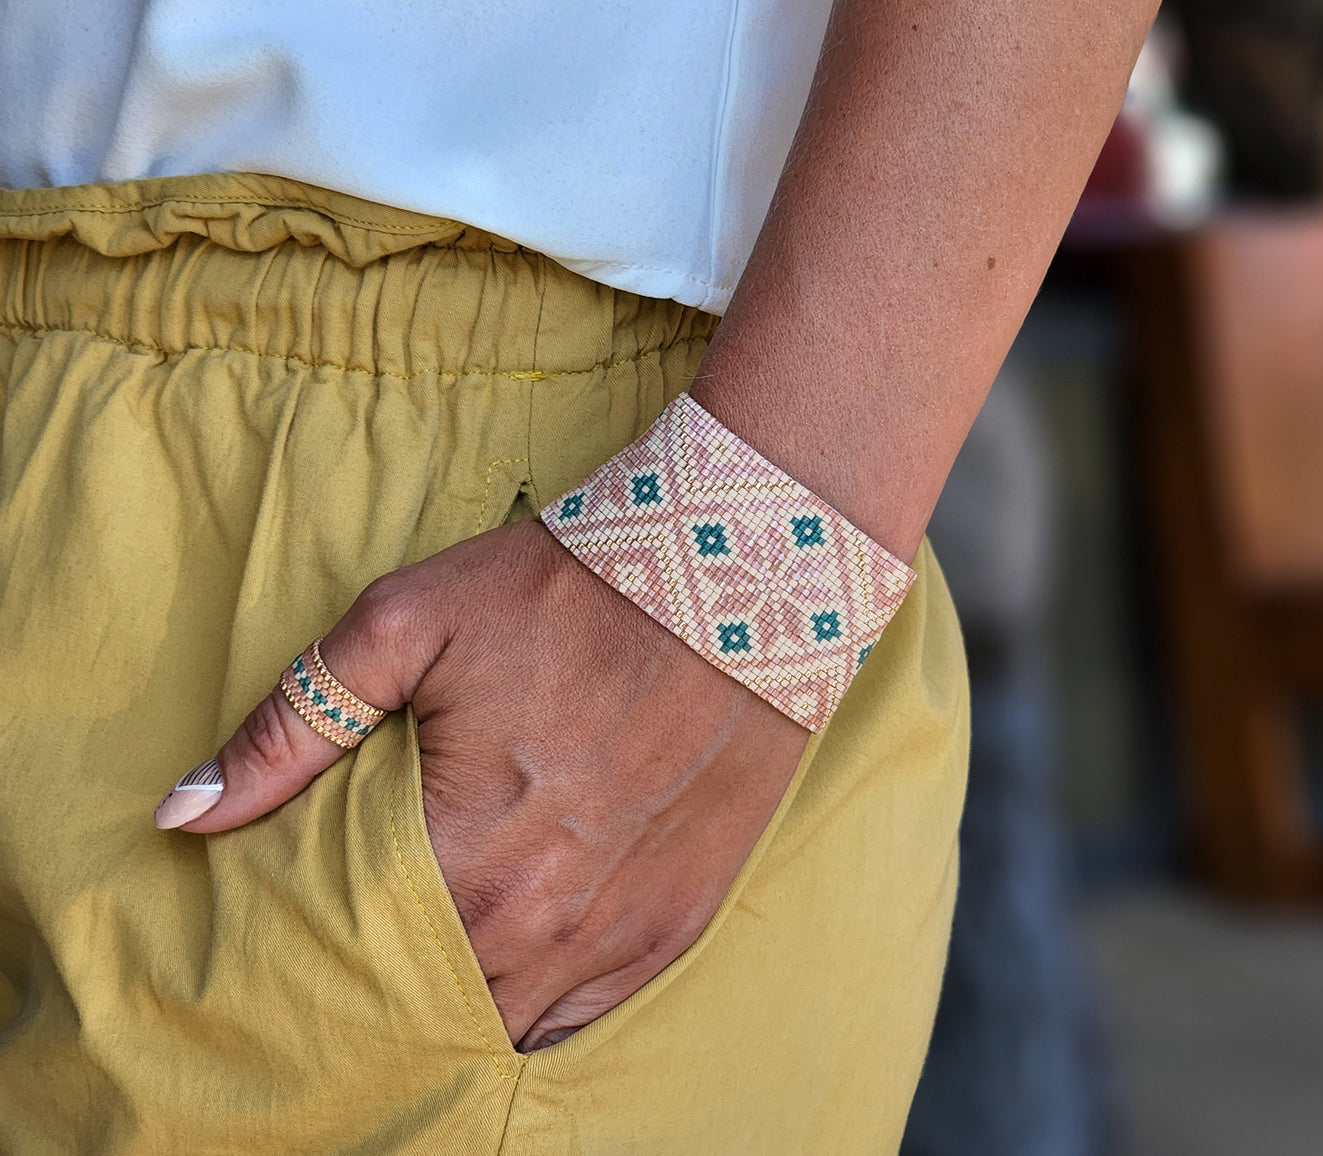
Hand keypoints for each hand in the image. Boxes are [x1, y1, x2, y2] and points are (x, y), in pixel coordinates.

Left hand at [163, 518, 809, 1049]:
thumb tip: (186, 814)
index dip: (313, 958)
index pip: (352, 958)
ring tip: (425, 969)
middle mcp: (543, 922)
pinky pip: (585, 1016)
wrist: (733, 579)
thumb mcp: (409, 624)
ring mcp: (618, 933)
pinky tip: (508, 976)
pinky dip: (537, 1008)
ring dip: (458, 1006)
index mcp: (465, 855)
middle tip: (357, 952)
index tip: (292, 940)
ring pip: (505, 1026)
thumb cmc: (565, 592)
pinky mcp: (677, 922)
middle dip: (380, 991)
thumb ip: (293, 726)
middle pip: (427, 1006)